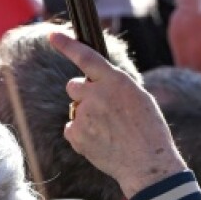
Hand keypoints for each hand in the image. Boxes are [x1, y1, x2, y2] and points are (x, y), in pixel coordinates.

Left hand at [49, 31, 187, 197]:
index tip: (51, 35)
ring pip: (75, 109)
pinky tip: (100, 142)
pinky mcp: (76, 134)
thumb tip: (96, 83)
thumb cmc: (149, 131)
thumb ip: (115, 86)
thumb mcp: (140, 98)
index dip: (66, 45)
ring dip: (86, 116)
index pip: (86, 57)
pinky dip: (81, 134)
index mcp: (115, 81)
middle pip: (74, 86)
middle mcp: (96, 94)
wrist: (148, 165)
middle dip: (83, 95)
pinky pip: (71, 127)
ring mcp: (84, 114)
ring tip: (109, 131)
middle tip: (102, 110)